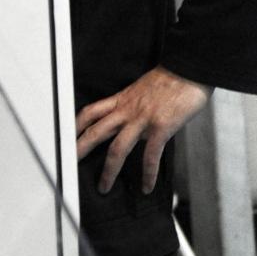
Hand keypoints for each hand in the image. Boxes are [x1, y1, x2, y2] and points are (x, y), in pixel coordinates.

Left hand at [75, 66, 210, 194]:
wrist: (190, 69)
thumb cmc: (172, 78)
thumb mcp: (143, 89)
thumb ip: (135, 107)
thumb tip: (135, 124)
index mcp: (122, 100)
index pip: (91, 112)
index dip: (76, 125)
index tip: (67, 137)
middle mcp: (127, 110)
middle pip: (95, 131)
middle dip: (80, 150)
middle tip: (70, 165)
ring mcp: (142, 119)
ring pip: (117, 148)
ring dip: (109, 170)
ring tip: (104, 187)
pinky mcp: (160, 127)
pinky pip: (150, 155)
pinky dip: (148, 174)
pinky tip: (147, 186)